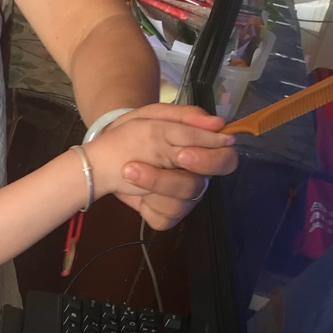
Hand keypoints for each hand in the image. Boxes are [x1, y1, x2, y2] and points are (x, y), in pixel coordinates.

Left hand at [85, 104, 237, 230]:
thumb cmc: (138, 132)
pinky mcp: (167, 216)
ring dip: (150, 185)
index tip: (182, 154)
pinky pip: (165, 216)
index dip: (210, 160)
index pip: (226, 160)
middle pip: (198, 186)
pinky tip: (133, 192)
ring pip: (178, 203)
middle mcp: (197, 178)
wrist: (107, 154)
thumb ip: (185, 117)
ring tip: (127, 171)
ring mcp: (183, 200)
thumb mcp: (154, 116)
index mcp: (202, 153)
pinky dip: (146, 204)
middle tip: (138, 167)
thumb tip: (217, 123)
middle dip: (169, 179)